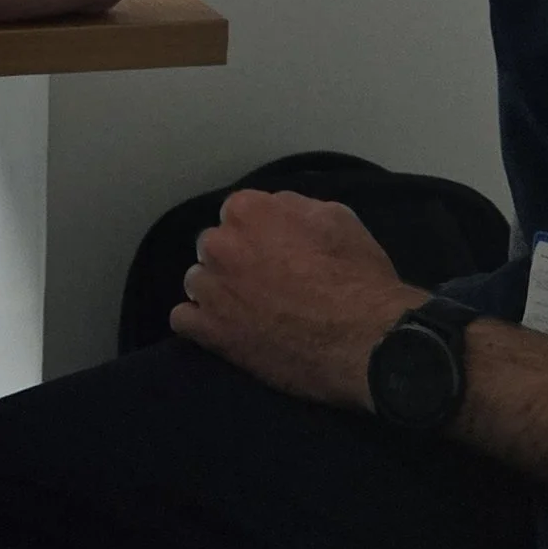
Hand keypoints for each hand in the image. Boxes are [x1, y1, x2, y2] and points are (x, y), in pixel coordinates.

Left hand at [171, 188, 425, 408]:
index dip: (259, 234)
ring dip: (217, 292)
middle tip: (266, 283)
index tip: (278, 251)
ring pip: (198, 282)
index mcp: (248, 211)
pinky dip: (200, 324)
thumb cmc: (356, 275)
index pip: (238, 213)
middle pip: (214, 247)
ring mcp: (211, 290)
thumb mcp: (336, 217)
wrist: (364, 340)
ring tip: (248, 311)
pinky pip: (183, 320)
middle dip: (235, 261)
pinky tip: (225, 330)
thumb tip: (276, 211)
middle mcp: (220, 244)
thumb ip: (293, 207)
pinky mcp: (209, 332)